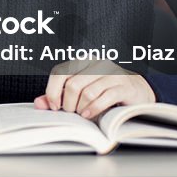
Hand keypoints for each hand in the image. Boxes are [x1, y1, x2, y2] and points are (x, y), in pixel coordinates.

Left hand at [33, 59, 155, 119]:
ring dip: (81, 108)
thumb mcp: (79, 93)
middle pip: (72, 84)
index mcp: (83, 61)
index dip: (53, 91)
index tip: (54, 106)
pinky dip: (93, 109)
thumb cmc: (105, 92)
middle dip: (68, 103)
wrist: (137, 92)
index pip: (59, 72)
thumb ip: (58, 96)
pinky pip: (103, 98)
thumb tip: (39, 103)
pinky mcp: (124, 86)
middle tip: (71, 112)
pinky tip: (89, 115)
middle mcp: (97, 63)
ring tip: (82, 114)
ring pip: (87, 92)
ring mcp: (112, 73)